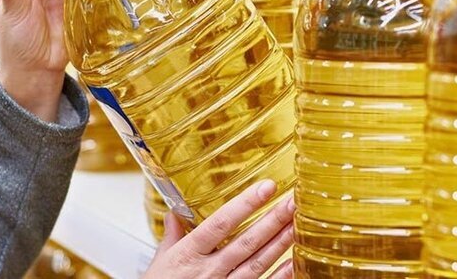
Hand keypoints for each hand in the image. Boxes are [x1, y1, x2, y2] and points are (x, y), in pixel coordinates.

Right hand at [144, 180, 293, 278]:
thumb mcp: (159, 262)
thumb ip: (171, 236)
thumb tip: (174, 214)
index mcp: (188, 254)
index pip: (220, 223)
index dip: (245, 204)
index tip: (266, 187)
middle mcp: (208, 271)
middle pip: (245, 241)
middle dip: (272, 220)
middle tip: (293, 201)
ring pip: (257, 263)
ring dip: (280, 242)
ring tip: (297, 222)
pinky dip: (281, 276)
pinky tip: (294, 260)